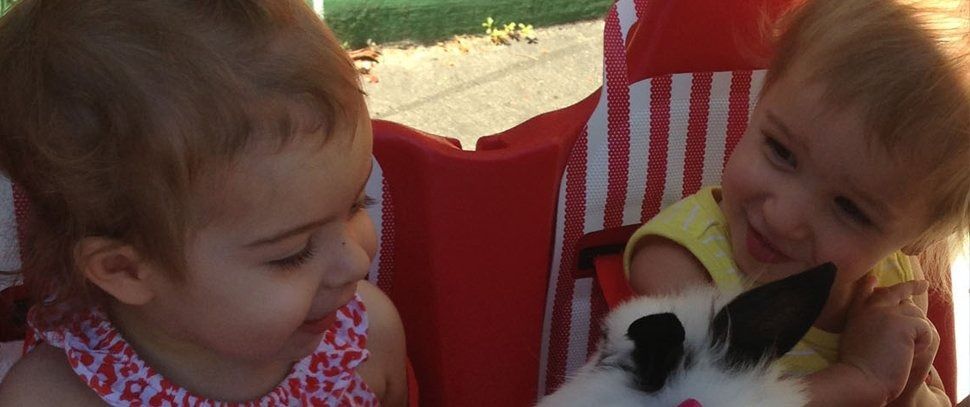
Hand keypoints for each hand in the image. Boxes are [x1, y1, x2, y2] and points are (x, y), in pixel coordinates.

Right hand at [838, 276, 932, 403]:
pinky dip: (923, 345)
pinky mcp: (903, 323)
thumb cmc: (857, 366)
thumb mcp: (853, 337)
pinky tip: (909, 355)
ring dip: (917, 335)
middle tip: (923, 285)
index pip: (865, 292)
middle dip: (911, 286)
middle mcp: (872, 308)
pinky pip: (925, 329)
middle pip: (896, 292)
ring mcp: (887, 313)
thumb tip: (880, 313)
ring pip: (917, 314)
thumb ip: (864, 322)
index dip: (870, 285)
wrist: (860, 377)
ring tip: (905, 352)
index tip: (873, 280)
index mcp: (857, 313)